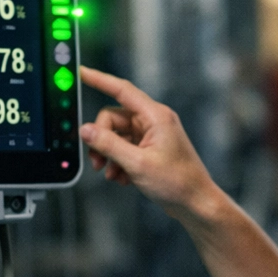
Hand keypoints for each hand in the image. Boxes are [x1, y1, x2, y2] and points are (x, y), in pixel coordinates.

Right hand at [78, 66, 219, 217]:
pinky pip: (125, 148)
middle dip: (101, 140)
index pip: (122, 90)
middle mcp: (154, 121)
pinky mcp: (150, 149)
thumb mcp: (137, 164)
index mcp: (155, 116)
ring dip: (109, 155)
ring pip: (117, 136)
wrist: (195, 203)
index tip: (82, 73)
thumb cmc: (177, 182)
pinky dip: (118, 162)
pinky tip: (122, 178)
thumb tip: (86, 131)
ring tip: (111, 174)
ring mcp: (152, 135)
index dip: (99, 80)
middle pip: (113, 119)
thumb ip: (108, 145)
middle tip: (97, 162)